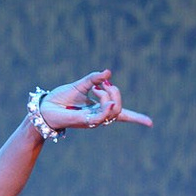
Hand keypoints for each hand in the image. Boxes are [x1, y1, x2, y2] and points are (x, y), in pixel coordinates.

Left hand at [39, 70, 154, 132]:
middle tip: (102, 84)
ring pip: (113, 111)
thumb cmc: (60, 98)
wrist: (44, 107)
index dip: (136, 118)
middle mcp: (97, 117)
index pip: (121, 116)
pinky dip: (106, 105)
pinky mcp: (85, 121)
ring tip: (96, 88)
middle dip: (116, 93)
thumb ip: (94, 79)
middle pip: (119, 109)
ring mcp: (92, 121)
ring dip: (109, 95)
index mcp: (99, 110)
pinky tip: (101, 94)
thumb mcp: (80, 84)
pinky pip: (102, 115)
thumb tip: (108, 72)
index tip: (150, 123)